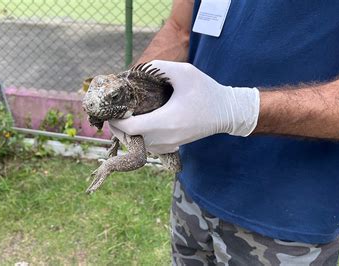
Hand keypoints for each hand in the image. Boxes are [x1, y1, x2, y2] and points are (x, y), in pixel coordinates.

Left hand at [109, 60, 259, 153]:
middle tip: (114, 112)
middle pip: (130, 139)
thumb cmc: (206, 91)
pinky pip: (148, 147)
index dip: (115, 120)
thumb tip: (137, 70)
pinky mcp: (172, 146)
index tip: (111, 109)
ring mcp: (169, 144)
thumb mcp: (185, 72)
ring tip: (124, 117)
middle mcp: (165, 138)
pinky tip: (138, 124)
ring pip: (138, 145)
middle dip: (117, 127)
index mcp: (166, 121)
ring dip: (127, 133)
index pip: (130, 128)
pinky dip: (138, 138)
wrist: (227, 112)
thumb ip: (159, 67)